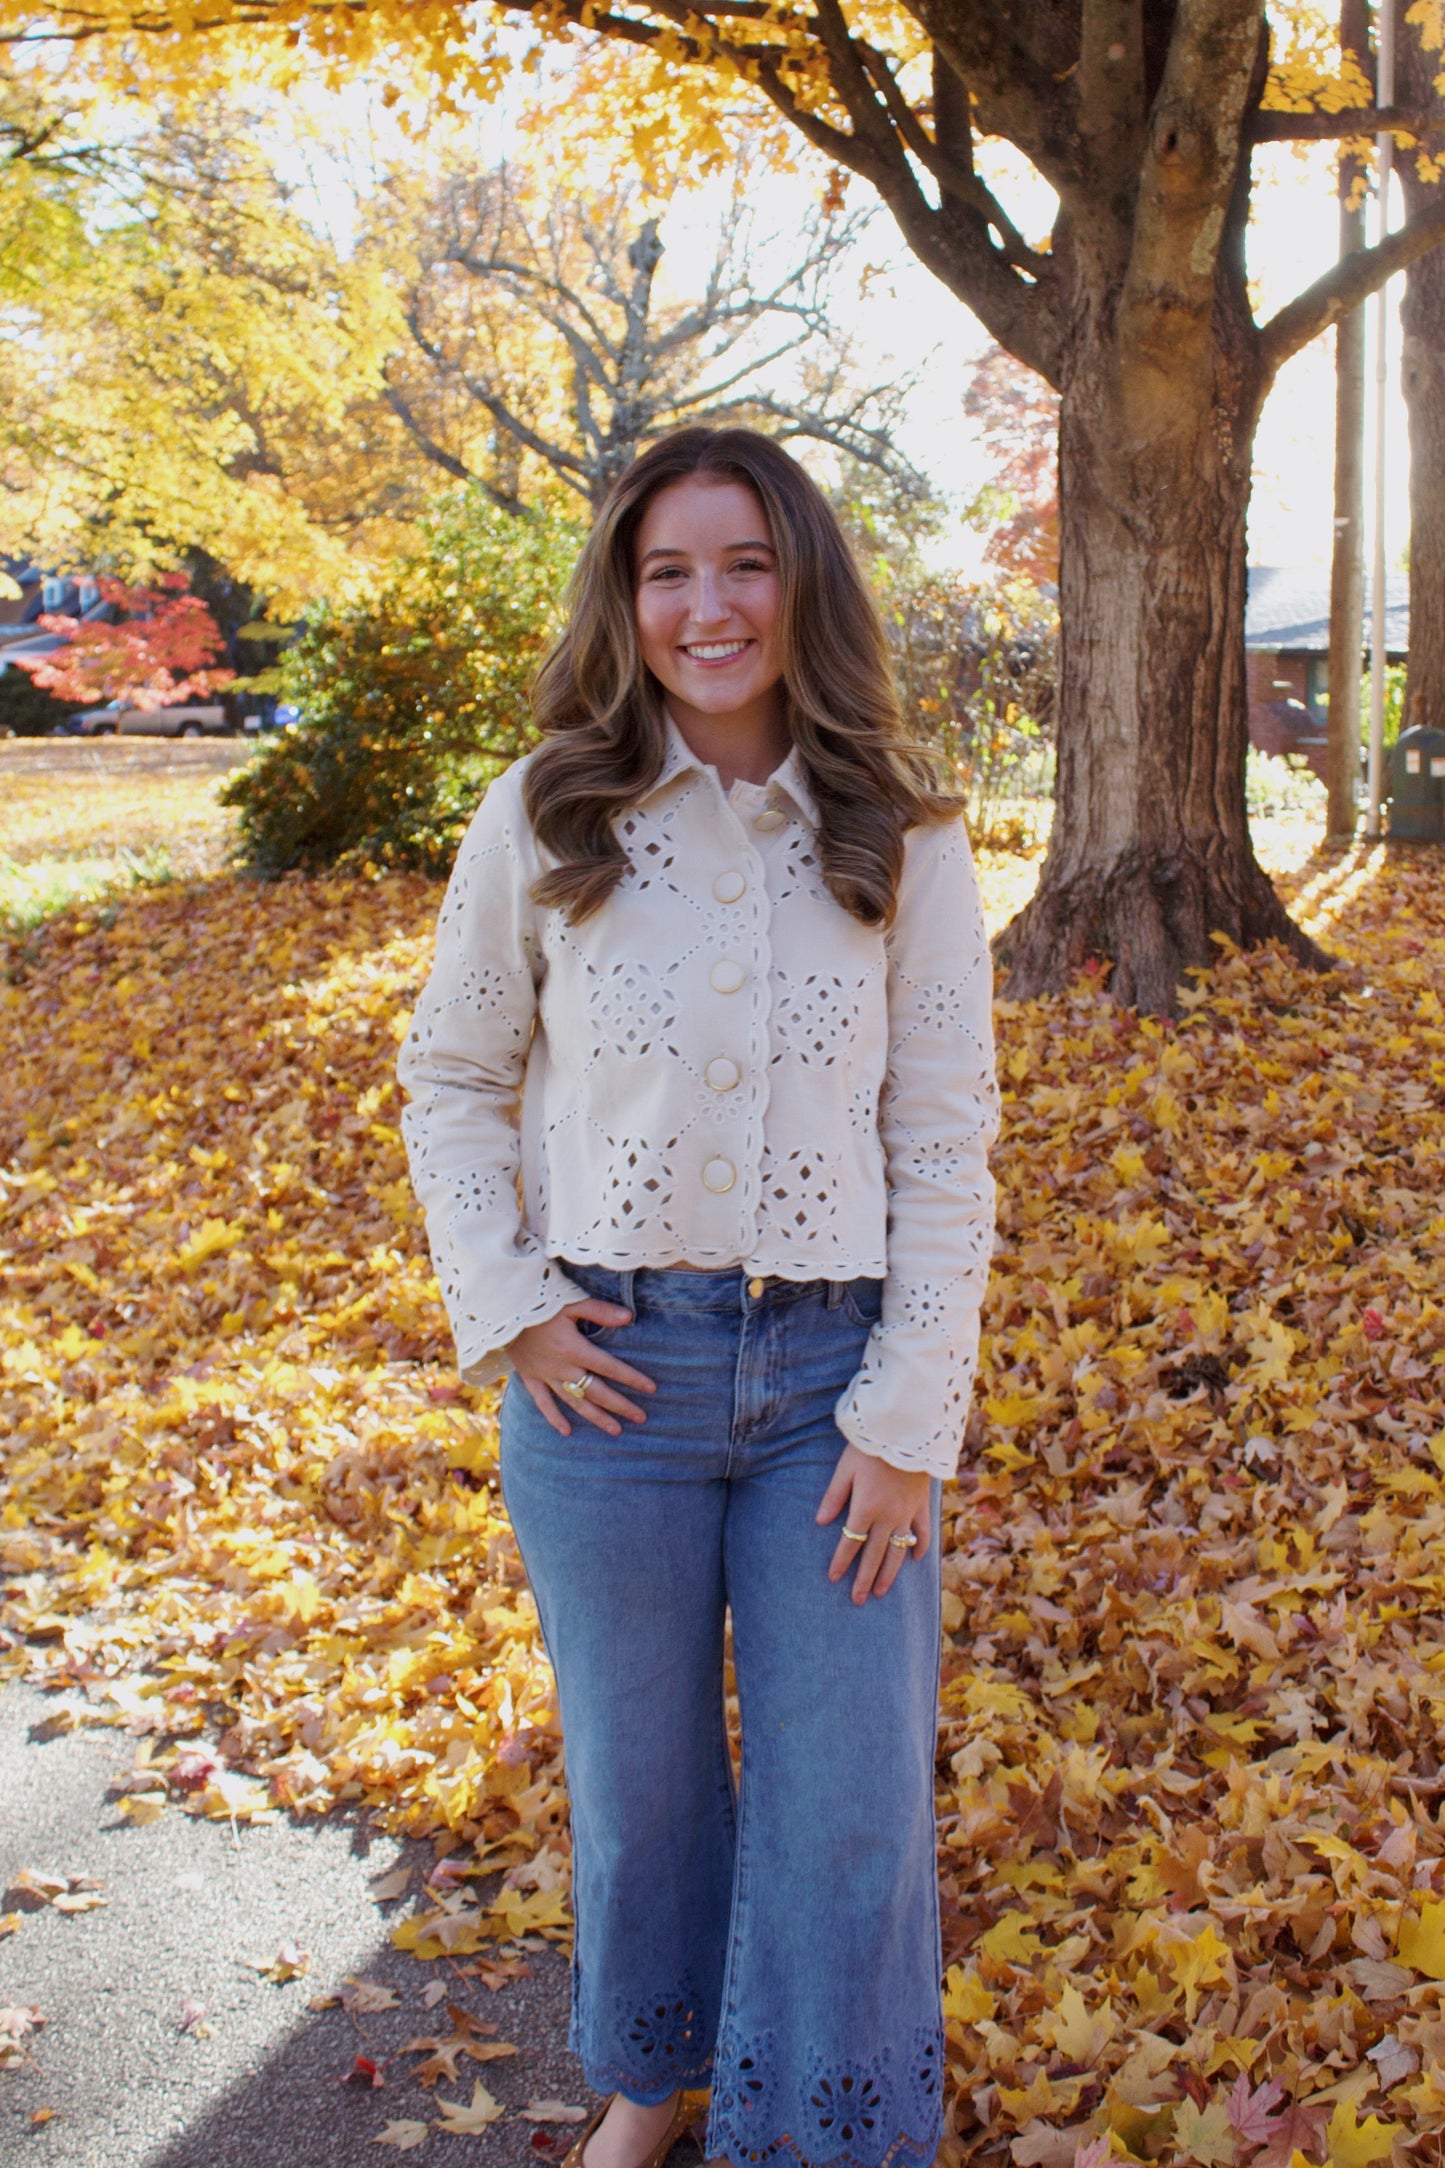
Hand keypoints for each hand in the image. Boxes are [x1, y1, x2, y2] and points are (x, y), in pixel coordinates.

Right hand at [508, 1301, 655, 1437]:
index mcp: (574, 1349)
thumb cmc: (538, 1302)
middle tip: (641, 1418)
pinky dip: (553, 1417)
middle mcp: (562, 1367)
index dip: (632, 1378)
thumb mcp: (571, 1302)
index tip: (651, 1389)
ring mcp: (545, 1375)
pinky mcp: (529, 1377)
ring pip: (574, 1402)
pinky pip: (542, 1402)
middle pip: (597, 1391)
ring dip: (596, 1417)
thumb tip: (629, 1318)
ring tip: (616, 1431)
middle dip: (621, 1405)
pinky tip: (566, 1432)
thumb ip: (600, 1311)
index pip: (610, 1368)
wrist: (501, 1309)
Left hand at [816, 1444, 930, 1603]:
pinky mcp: (922, 1505)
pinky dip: (919, 1546)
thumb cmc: (871, 1448)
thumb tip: (820, 1522)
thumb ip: (833, 1496)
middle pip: (874, 1555)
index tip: (834, 1579)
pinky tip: (915, 1559)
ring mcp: (907, 1513)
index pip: (850, 1542)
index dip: (841, 1562)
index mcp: (865, 1508)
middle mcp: (888, 1517)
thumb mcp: (845, 1468)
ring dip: (889, 1573)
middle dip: (864, 1579)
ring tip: (880, 1591)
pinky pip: (923, 1532)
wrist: (908, 1431)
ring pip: (898, 1551)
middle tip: (857, 1600)